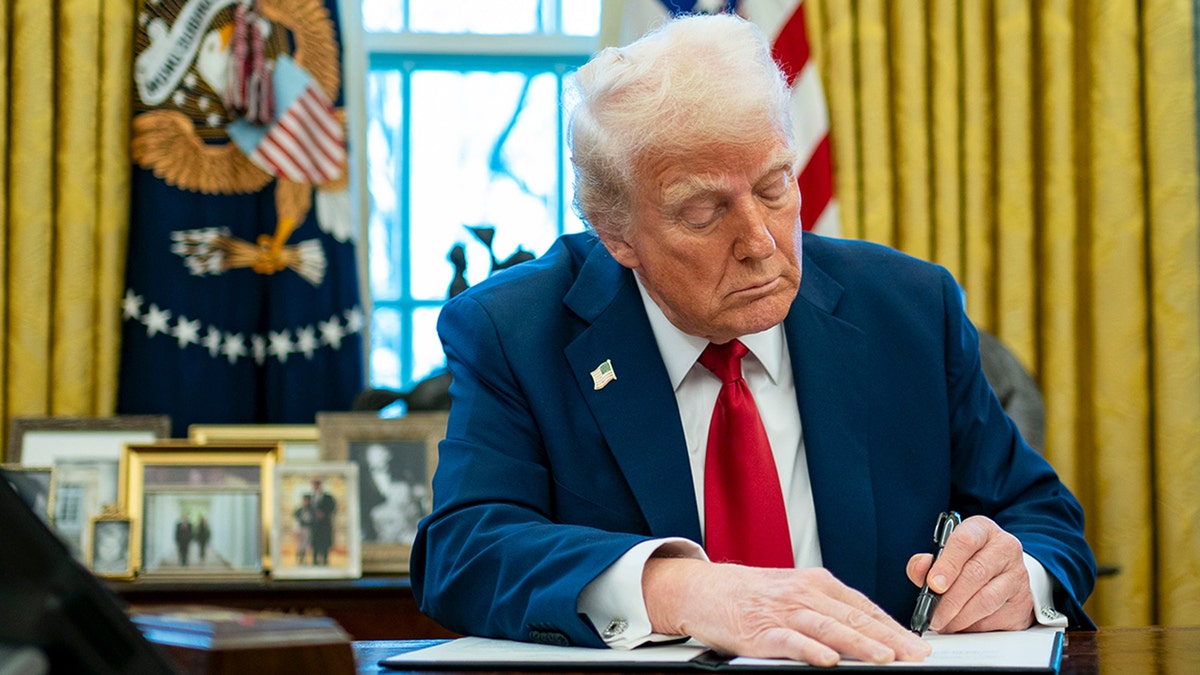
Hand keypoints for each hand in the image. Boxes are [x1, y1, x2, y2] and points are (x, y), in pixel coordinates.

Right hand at [643, 558, 929, 666]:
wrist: (703, 590)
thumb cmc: (751, 594)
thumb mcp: (794, 591)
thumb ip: (826, 608)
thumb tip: (867, 631)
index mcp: (816, 583)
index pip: (863, 606)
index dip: (893, 627)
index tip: (917, 645)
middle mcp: (804, 593)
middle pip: (853, 617)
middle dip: (889, 638)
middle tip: (915, 654)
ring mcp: (782, 612)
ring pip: (828, 627)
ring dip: (859, 643)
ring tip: (884, 657)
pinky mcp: (760, 631)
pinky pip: (790, 641)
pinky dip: (810, 650)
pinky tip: (828, 660)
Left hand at [905, 515, 1034, 632]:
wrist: (1004, 573)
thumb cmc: (968, 561)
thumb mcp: (946, 554)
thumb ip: (926, 562)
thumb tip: (919, 569)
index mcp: (982, 530)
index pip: (965, 541)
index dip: (947, 564)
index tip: (933, 584)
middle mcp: (1005, 548)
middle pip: (975, 574)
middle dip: (949, 599)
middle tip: (933, 615)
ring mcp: (1018, 575)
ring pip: (987, 599)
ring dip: (960, 617)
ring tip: (944, 623)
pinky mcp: (1022, 602)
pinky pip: (996, 618)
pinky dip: (975, 626)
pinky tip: (962, 626)